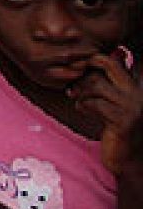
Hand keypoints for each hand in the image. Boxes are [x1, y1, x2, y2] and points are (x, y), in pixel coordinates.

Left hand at [70, 51, 142, 174]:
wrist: (127, 157)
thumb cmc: (118, 124)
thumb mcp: (116, 97)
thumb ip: (114, 77)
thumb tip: (116, 51)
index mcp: (139, 83)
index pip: (115, 58)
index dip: (93, 57)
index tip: (78, 66)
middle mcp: (140, 92)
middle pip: (107, 63)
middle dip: (85, 67)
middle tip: (73, 78)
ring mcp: (134, 106)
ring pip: (96, 83)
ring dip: (79, 89)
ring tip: (74, 96)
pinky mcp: (123, 121)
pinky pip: (94, 103)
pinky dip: (82, 104)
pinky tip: (82, 109)